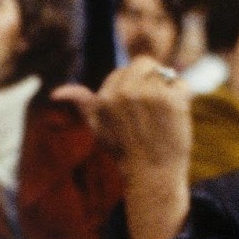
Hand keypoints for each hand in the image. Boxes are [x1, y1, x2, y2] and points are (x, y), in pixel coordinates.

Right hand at [51, 58, 191, 238]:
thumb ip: (82, 104)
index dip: (134, 88)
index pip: (125, 70)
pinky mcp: (172, 99)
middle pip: (145, 63)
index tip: (136, 112)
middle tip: (153, 109)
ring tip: (163, 115)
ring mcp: (149, 94)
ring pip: (165, 73)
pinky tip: (175, 118)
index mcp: (105, 96)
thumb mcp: (97, 127)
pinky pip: (181, 84)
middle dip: (151, 80)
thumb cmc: (125, 152)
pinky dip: (183, 98)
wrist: (152, 175)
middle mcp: (125, 92)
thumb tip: (56, 93)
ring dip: (168, 90)